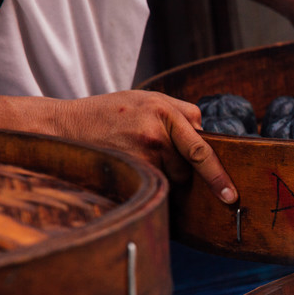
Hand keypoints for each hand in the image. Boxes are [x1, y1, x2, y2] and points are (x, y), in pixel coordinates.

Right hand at [0, 91, 237, 202]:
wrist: (63, 126)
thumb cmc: (108, 113)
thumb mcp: (144, 98)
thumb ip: (178, 113)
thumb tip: (207, 134)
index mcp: (163, 109)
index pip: (201, 145)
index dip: (218, 173)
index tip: (231, 196)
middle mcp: (157, 131)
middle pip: (191, 163)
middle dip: (183, 165)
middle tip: (156, 153)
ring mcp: (144, 152)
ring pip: (175, 176)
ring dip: (165, 172)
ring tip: (136, 152)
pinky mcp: (132, 169)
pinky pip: (157, 185)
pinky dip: (153, 181)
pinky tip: (132, 164)